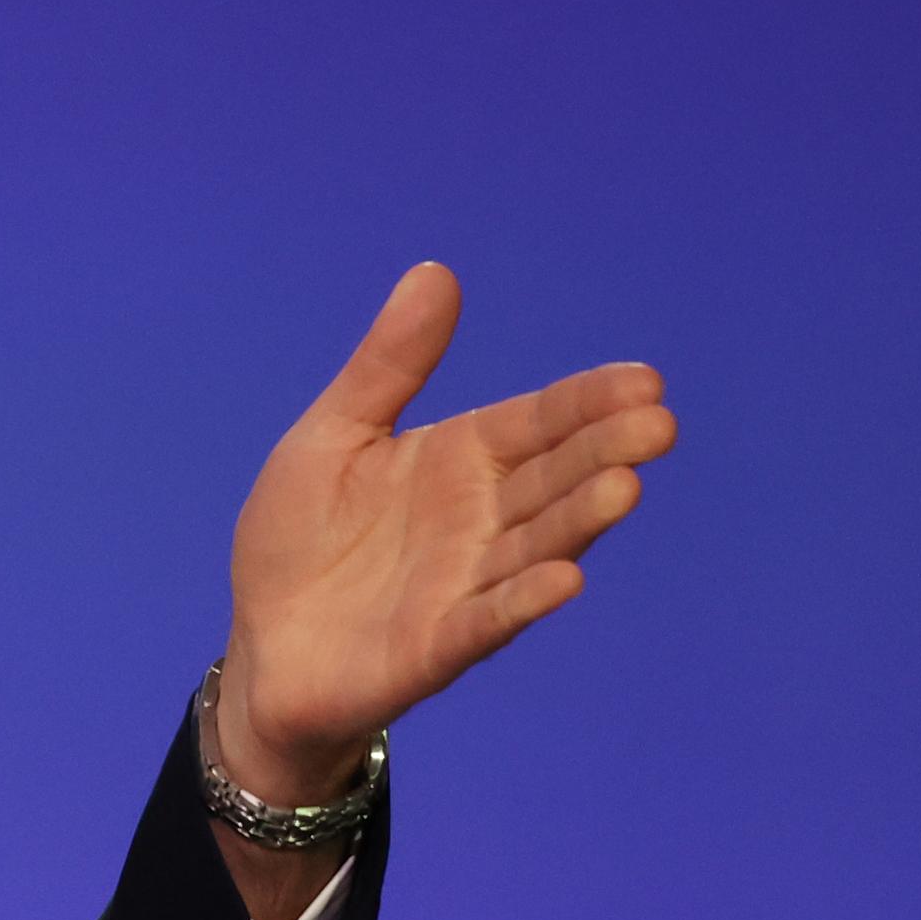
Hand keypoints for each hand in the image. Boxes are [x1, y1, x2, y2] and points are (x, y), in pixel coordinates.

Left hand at [215, 263, 675, 802]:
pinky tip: (563, 580)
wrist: (262, 647)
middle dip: (604, 451)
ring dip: (579, 519)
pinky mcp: (436, 646)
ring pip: (535, 546)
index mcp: (460, 461)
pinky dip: (523, 601)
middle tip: (657, 423)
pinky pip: (486, 621)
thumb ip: (387, 366)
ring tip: (624, 487)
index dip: (589, 402)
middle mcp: (480, 520)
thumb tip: (435, 272)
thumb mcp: (332, 436)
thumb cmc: (299, 540)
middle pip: (553, 479)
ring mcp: (465, 585)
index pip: (538, 423)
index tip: (645, 380)